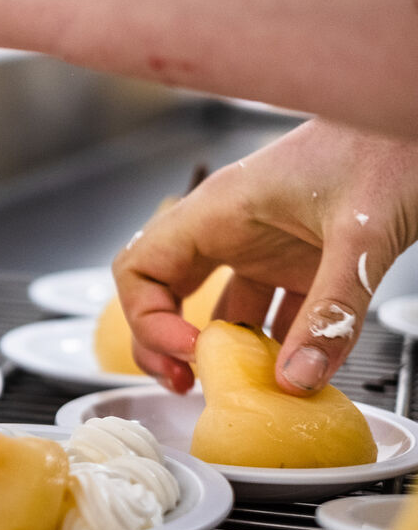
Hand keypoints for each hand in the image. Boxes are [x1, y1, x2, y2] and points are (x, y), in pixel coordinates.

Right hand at [113, 120, 417, 394]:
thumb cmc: (388, 145)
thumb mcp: (362, 234)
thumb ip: (331, 311)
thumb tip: (296, 378)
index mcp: (219, 209)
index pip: (141, 270)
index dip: (149, 319)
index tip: (188, 351)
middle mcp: (230, 227)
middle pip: (163, 291)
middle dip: (163, 341)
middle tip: (185, 380)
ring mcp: (264, 243)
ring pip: (215, 305)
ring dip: (219, 348)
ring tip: (233, 384)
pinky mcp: (299, 257)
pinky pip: (268, 309)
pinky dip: (274, 344)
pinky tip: (294, 369)